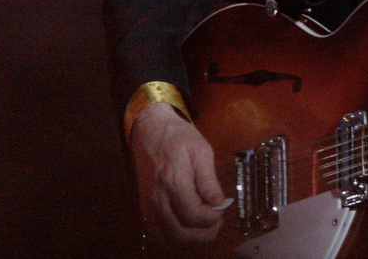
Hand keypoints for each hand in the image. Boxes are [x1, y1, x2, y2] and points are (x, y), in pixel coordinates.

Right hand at [129, 102, 229, 245]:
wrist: (151, 129)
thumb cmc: (179, 136)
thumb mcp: (201, 150)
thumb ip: (209, 180)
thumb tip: (219, 204)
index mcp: (173, 180)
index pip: (193, 215)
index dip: (212, 218)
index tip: (222, 209)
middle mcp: (158, 197)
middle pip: (180, 234)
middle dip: (204, 234)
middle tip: (218, 221)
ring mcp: (149, 205)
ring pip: (170, 237)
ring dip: (192, 237)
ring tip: (207, 223)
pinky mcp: (146, 207)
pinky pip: (161, 232)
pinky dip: (178, 234)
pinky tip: (191, 224)